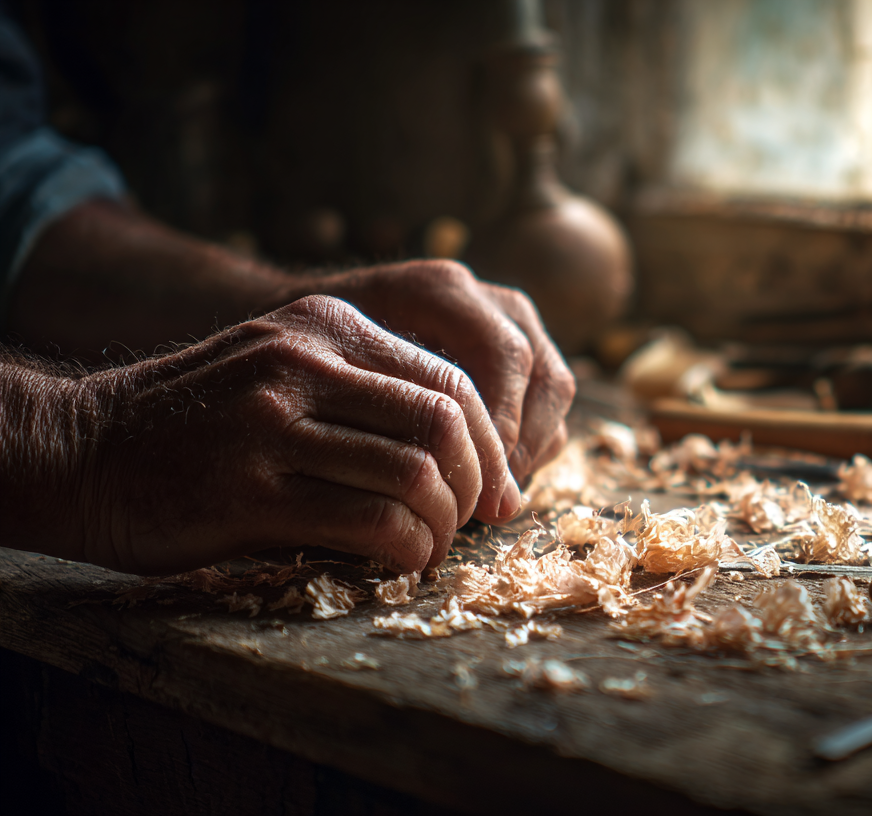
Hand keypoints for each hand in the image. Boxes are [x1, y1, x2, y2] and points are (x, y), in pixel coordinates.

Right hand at [75, 295, 511, 574]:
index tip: (494, 489)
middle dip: (477, 485)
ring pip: (416, 475)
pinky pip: (369, 523)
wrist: (83, 451)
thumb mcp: (283, 367)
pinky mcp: (248, 494)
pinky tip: (398, 563)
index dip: (490, 444)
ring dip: (442, 525)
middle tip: (471, 521)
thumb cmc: (199, 423)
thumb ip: (366, 387)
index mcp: (326, 327)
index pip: (450, 381)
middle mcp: (303, 366)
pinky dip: (406, 551)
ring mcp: (273, 428)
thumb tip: (470, 449)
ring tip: (429, 547)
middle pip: (444, 424)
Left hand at [286, 260, 574, 504]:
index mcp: (439, 291)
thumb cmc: (311, 360)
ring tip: (487, 494)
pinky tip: (487, 475)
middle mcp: (484, 300)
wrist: (312, 335)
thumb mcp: (330, 373)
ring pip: (552, 388)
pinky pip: (546, 401)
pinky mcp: (518, 355)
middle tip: (488, 500)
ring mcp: (509, 325)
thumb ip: (381, 406)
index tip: (471, 481)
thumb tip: (422, 473)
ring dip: (530, 447)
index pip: (503, 355)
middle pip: (541, 374)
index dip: (500, 424)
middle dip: (519, 445)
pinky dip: (529, 442)